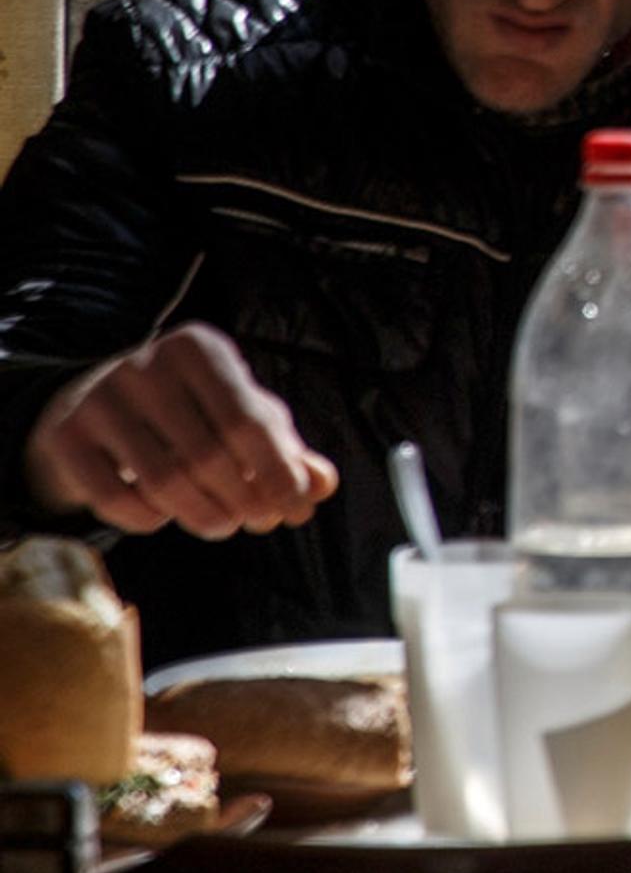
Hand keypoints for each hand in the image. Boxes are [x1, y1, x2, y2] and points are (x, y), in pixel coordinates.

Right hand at [23, 325, 337, 538]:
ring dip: (204, 514)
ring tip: (222, 523)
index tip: (297, 507)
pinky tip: (165, 514)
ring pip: (164, 481)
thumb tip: (323, 485)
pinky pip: (115, 499)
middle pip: (209, 455)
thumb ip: (284, 448)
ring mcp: (98, 399)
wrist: (91, 404)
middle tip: (259, 521)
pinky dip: (149, 519)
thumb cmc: (187, 410)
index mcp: (199, 348)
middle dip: (244, 499)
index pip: (249, 421)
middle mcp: (145, 364)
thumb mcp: (239, 414)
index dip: (279, 472)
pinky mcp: (64, 437)